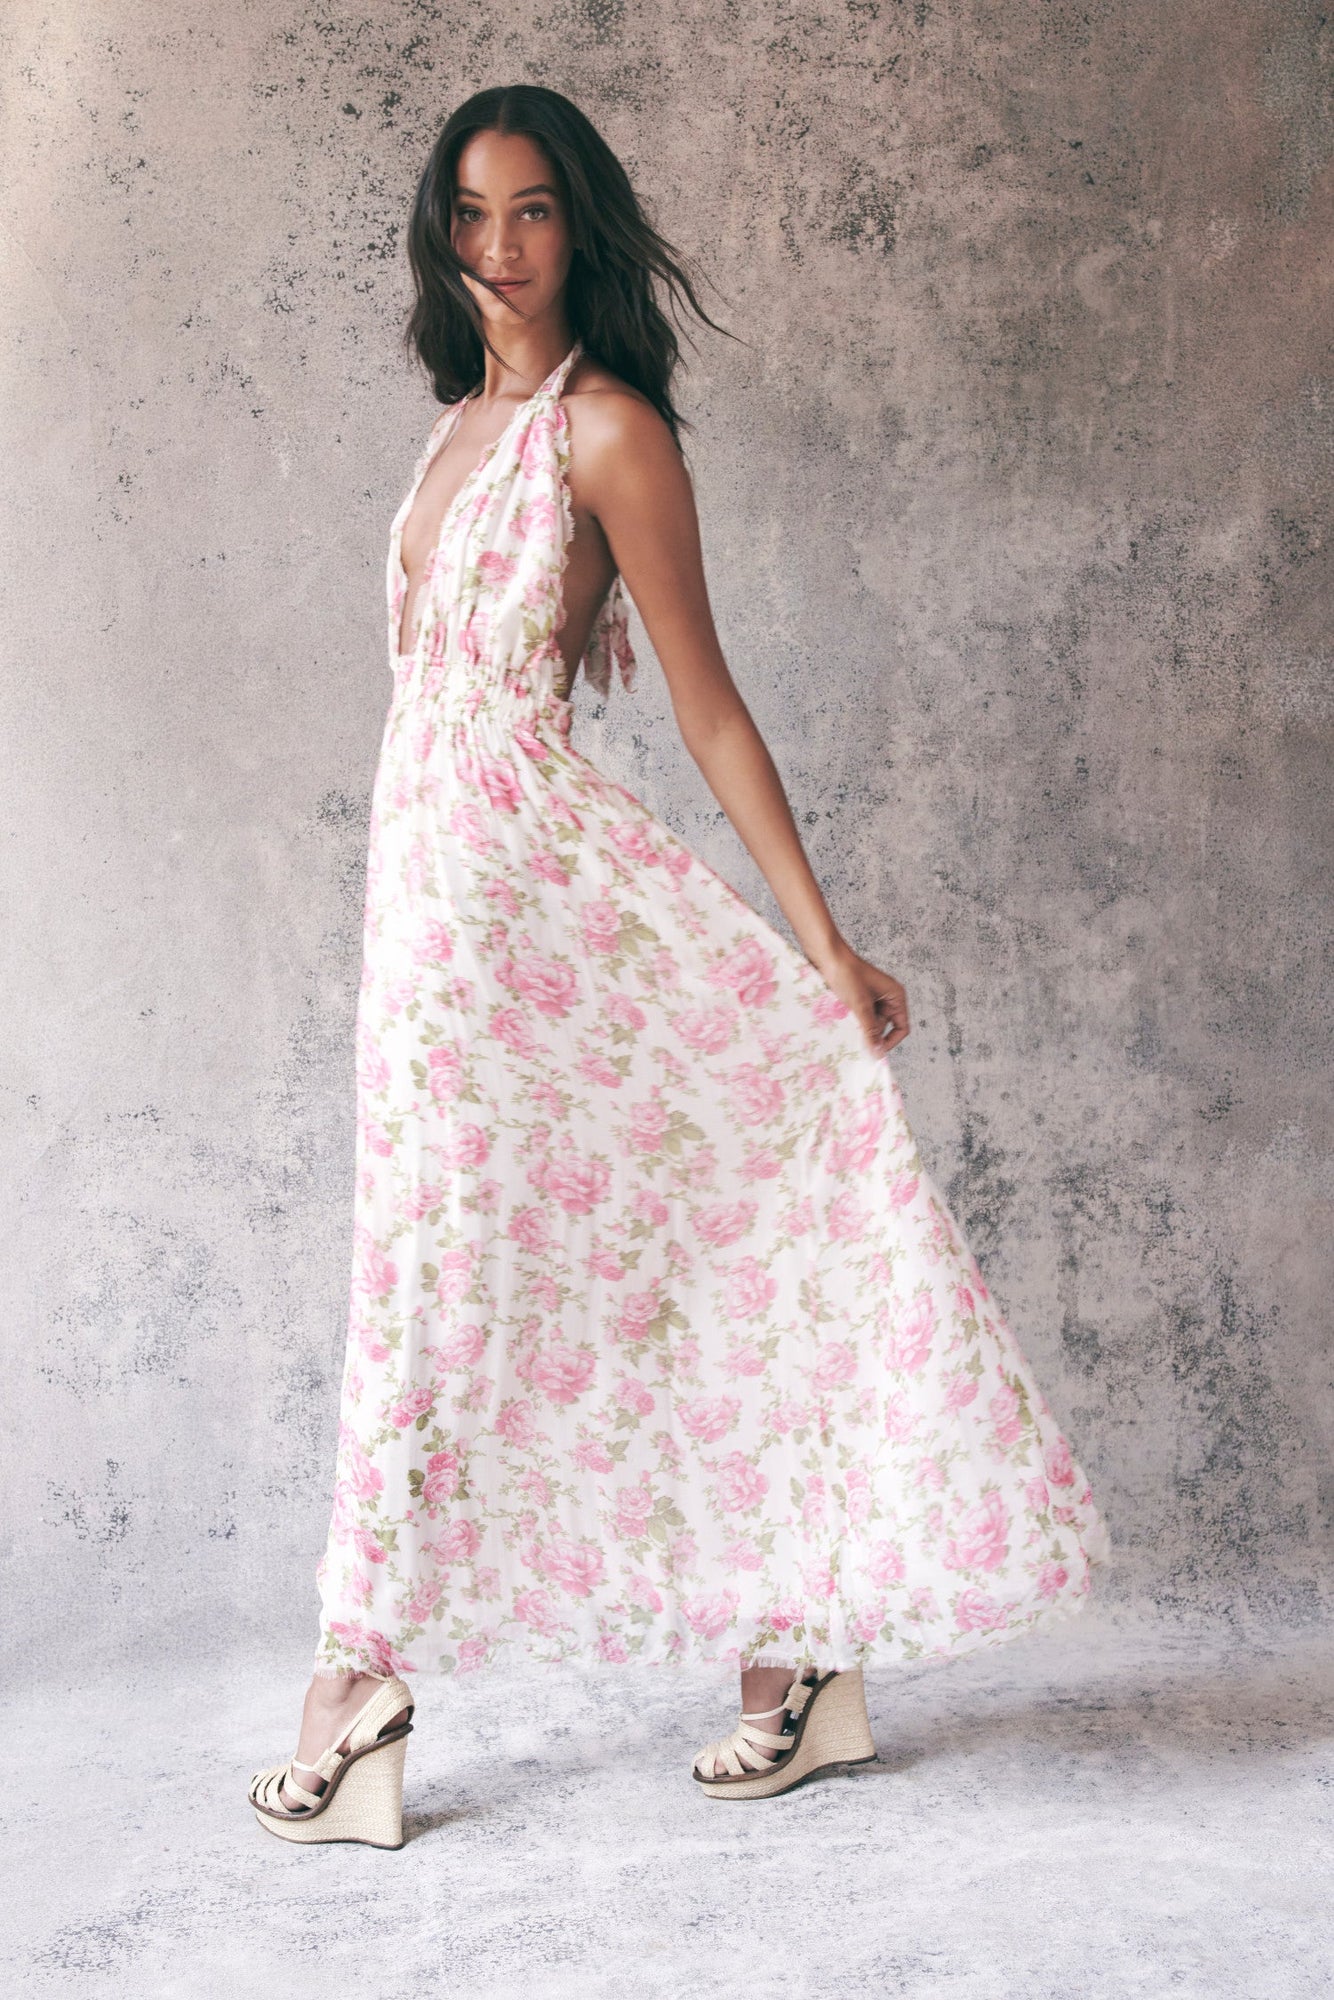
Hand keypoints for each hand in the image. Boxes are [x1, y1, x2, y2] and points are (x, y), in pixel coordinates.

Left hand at [810, 943, 909, 1058]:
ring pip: (869, 1023)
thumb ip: (870, 1030)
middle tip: (853, 1036)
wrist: (826, 955)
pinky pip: (859, 1017)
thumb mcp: (860, 1005)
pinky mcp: (858, 998)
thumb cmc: (847, 974)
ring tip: (845, 1022)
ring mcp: (872, 998)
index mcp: (895, 996)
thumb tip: (877, 1053)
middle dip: (869, 1033)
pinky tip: (841, 1019)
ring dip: (858, 1026)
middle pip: (883, 1027)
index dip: (890, 1041)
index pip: (901, 1027)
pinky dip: (851, 1021)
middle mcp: (887, 998)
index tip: (873, 1051)